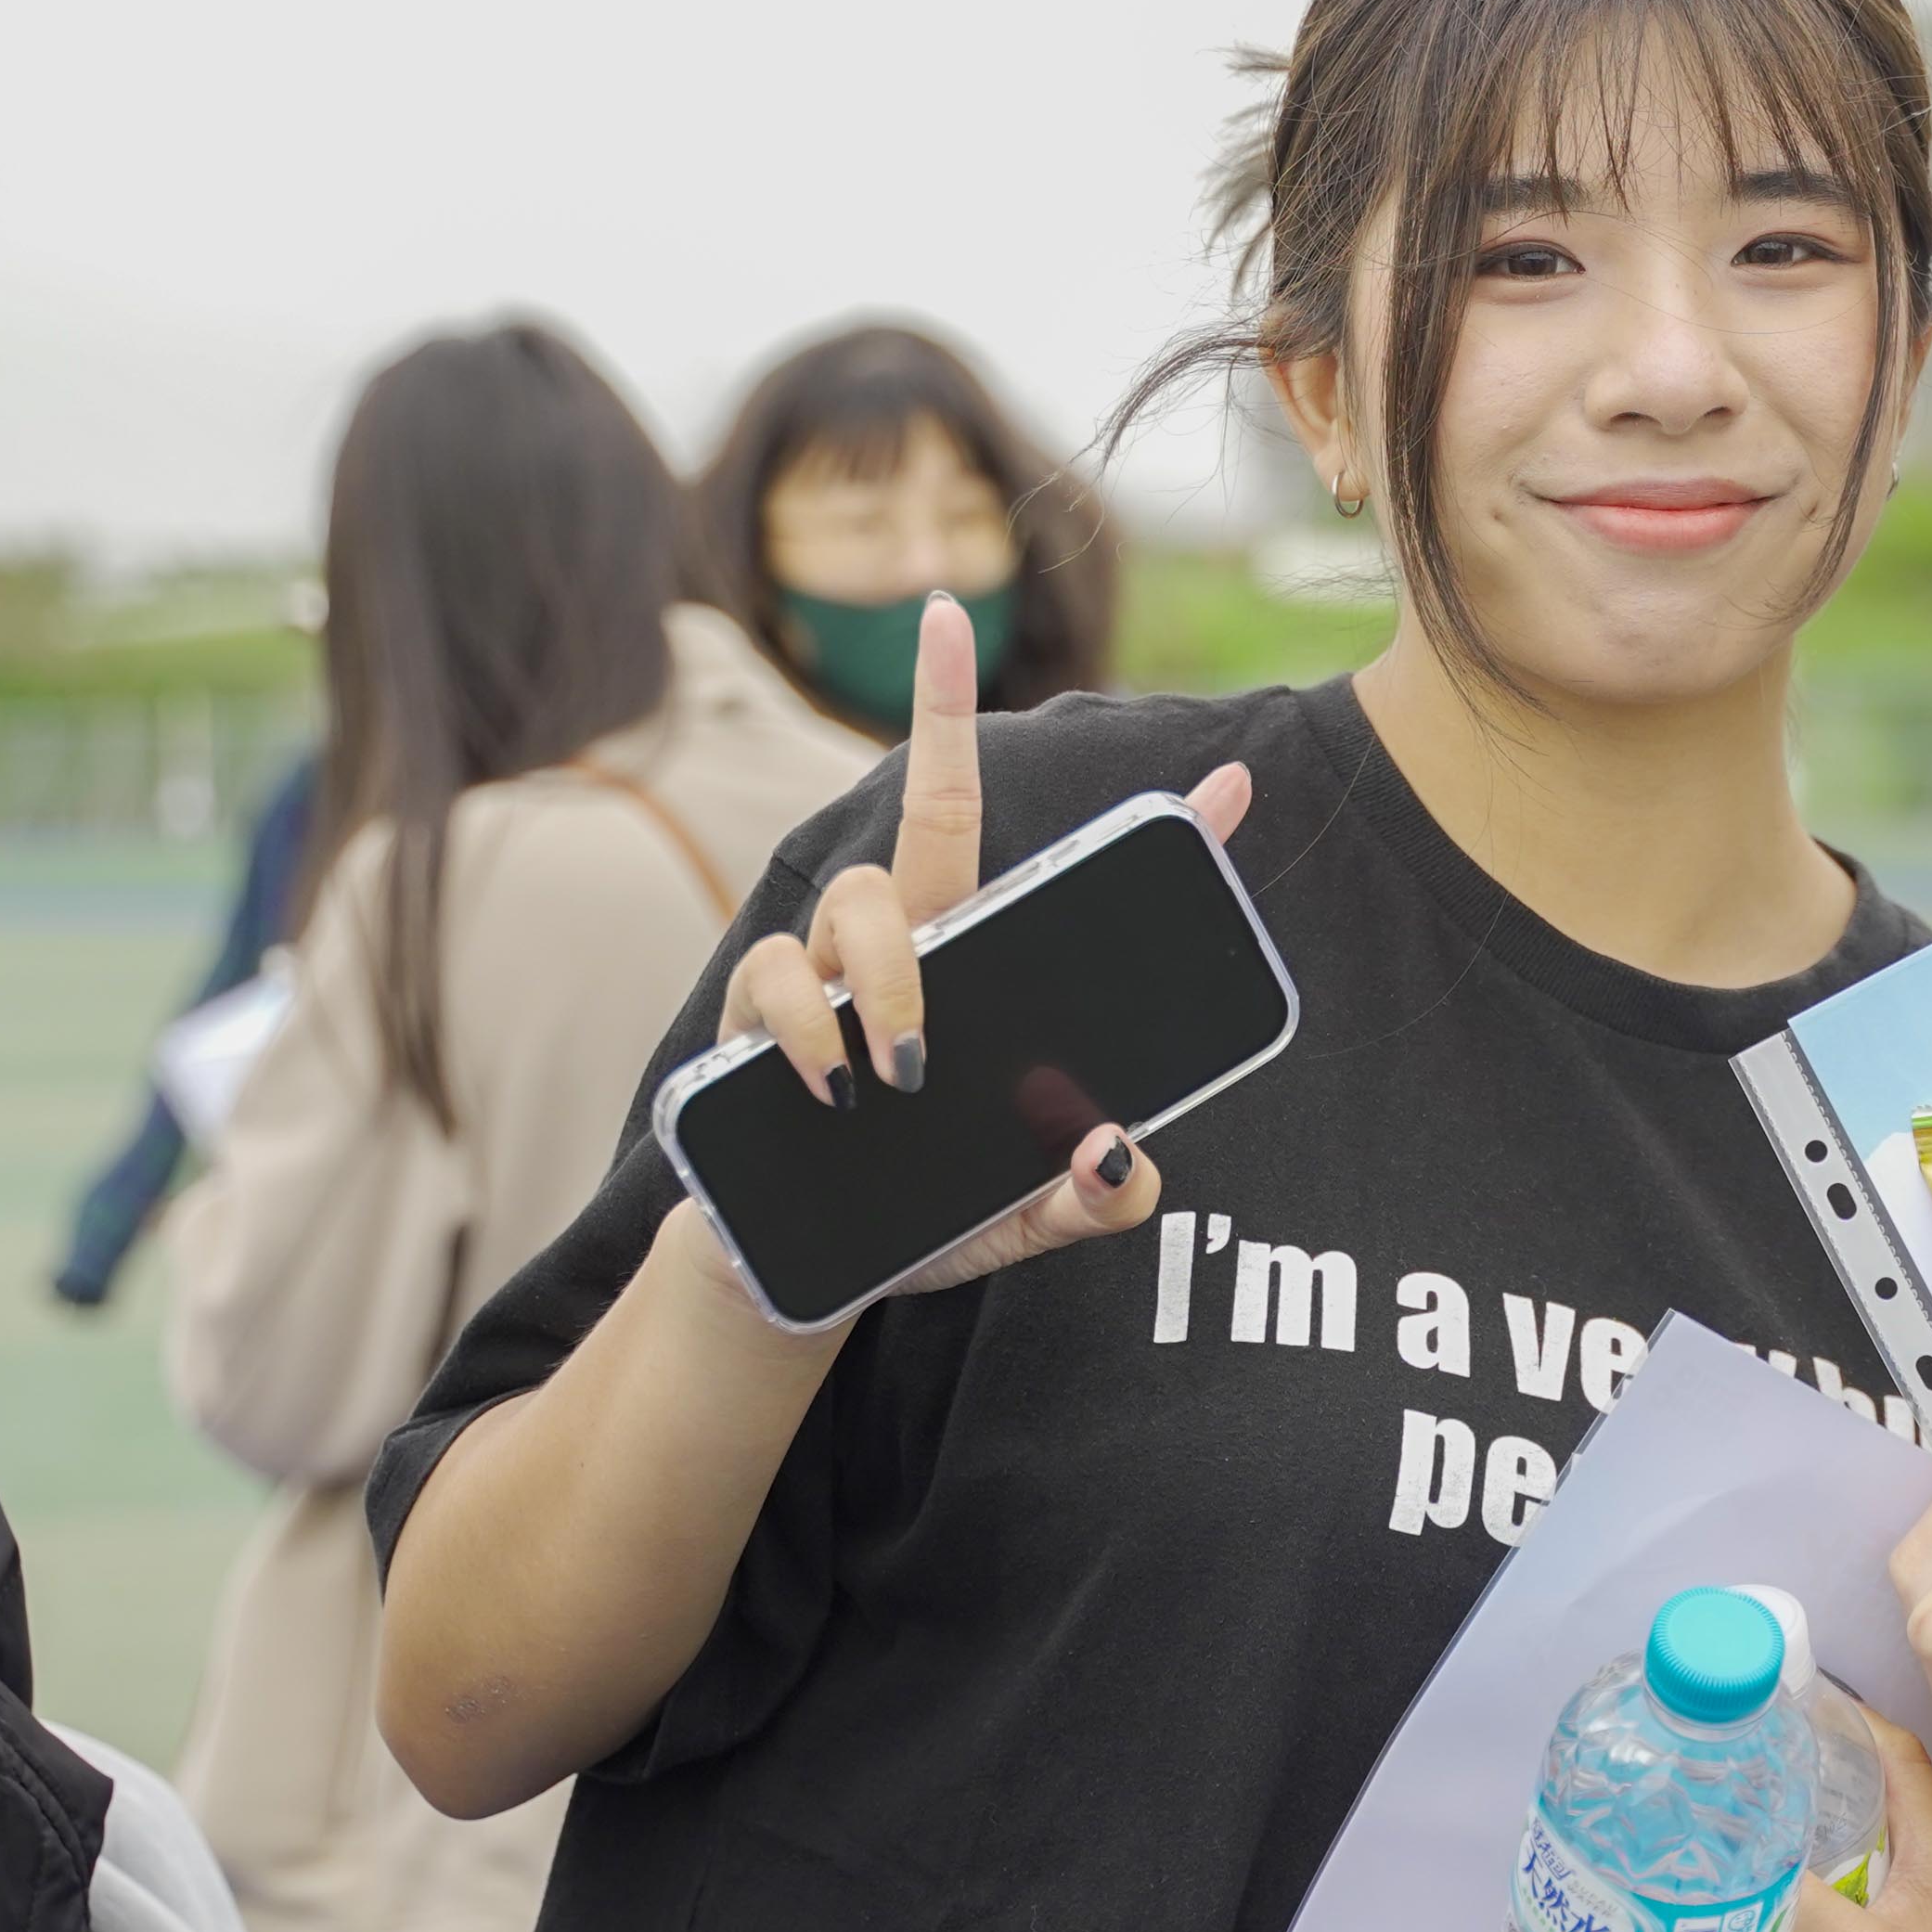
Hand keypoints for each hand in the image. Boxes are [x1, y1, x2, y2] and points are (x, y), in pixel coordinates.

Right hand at [700, 592, 1252, 1300]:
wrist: (812, 1281)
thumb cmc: (932, 1222)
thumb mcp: (1033, 1215)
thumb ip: (1100, 1196)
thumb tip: (1122, 1152)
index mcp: (988, 970)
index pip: (1050, 870)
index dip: (1097, 802)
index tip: (1174, 747)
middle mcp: (911, 947)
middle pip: (931, 812)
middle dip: (940, 718)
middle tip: (953, 650)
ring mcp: (830, 973)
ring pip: (857, 892)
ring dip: (890, 975)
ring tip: (907, 1069)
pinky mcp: (756, 1016)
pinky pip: (776, 974)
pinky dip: (808, 1025)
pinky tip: (837, 1087)